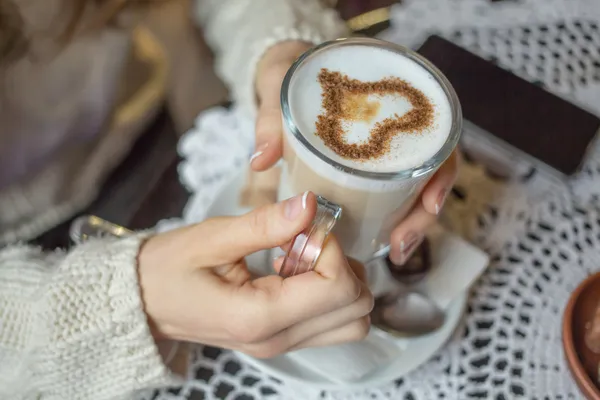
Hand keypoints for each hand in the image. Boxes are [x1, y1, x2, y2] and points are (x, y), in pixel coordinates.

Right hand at [137, 192, 373, 357]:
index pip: (338, 288)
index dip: (332, 249)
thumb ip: (265, 224)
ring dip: (339, 280)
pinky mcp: (281, 338)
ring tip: (299, 255)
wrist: (141, 304)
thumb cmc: (166, 269)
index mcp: (259, 317)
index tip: (305, 227)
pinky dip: (326, 291)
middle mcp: (277, 339)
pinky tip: (293, 268)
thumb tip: (312, 204)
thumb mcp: (211, 239)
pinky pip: (330, 320)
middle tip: (304, 240)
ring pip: (350, 320)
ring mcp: (281, 344)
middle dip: (343, 265)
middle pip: (356, 310)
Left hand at [252, 41, 459, 265]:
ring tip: (395, 250)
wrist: (285, 74)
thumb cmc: (290, 74)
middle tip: (401, 242)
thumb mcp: (280, 88)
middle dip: (422, 213)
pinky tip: (383, 242)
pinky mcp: (367, 167)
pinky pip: (392, 194)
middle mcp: (393, 126)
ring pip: (415, 189)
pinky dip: (393, 219)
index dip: (442, 171)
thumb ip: (271, 122)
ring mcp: (382, 150)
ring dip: (411, 223)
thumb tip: (260, 160)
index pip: (435, 135)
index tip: (431, 202)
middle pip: (430, 172)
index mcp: (387, 99)